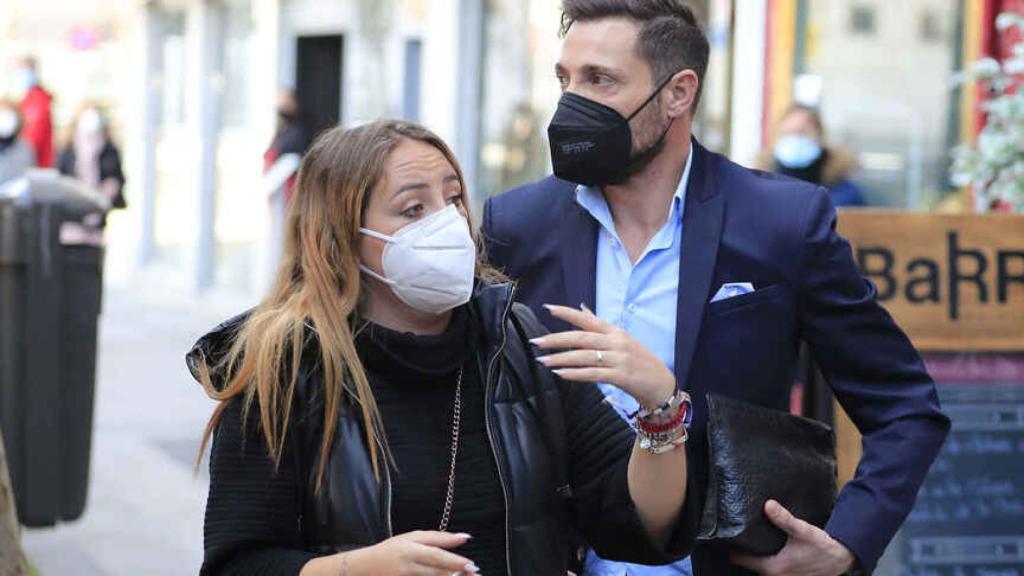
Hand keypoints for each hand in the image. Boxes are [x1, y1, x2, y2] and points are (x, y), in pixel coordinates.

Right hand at [347, 531, 478, 574]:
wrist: (363, 568)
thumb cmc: (391, 550)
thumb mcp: (411, 538)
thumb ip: (437, 538)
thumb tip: (463, 538)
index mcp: (410, 547)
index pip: (435, 551)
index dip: (453, 555)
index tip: (469, 557)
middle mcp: (408, 563)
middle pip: (435, 567)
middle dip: (455, 569)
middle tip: (473, 570)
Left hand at [532, 304, 675, 406]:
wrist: (662, 385)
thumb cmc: (640, 362)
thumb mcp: (622, 339)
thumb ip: (600, 325)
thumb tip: (583, 308)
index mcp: (615, 331)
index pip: (587, 319)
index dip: (567, 313)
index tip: (548, 308)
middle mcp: (616, 342)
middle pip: (581, 338)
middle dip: (556, 339)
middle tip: (536, 342)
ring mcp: (620, 359)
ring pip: (584, 356)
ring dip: (561, 359)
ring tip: (543, 361)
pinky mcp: (621, 376)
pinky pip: (594, 374)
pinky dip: (576, 374)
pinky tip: (561, 374)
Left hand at [731, 500, 854, 575]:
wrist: (840, 559)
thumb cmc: (821, 547)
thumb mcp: (802, 531)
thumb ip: (784, 519)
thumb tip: (767, 505)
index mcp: (772, 568)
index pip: (741, 559)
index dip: (733, 547)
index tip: (726, 535)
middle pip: (748, 563)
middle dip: (743, 549)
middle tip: (736, 532)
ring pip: (759, 566)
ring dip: (754, 555)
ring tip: (747, 537)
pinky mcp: (789, 575)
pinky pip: (770, 568)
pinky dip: (765, 558)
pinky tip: (765, 545)